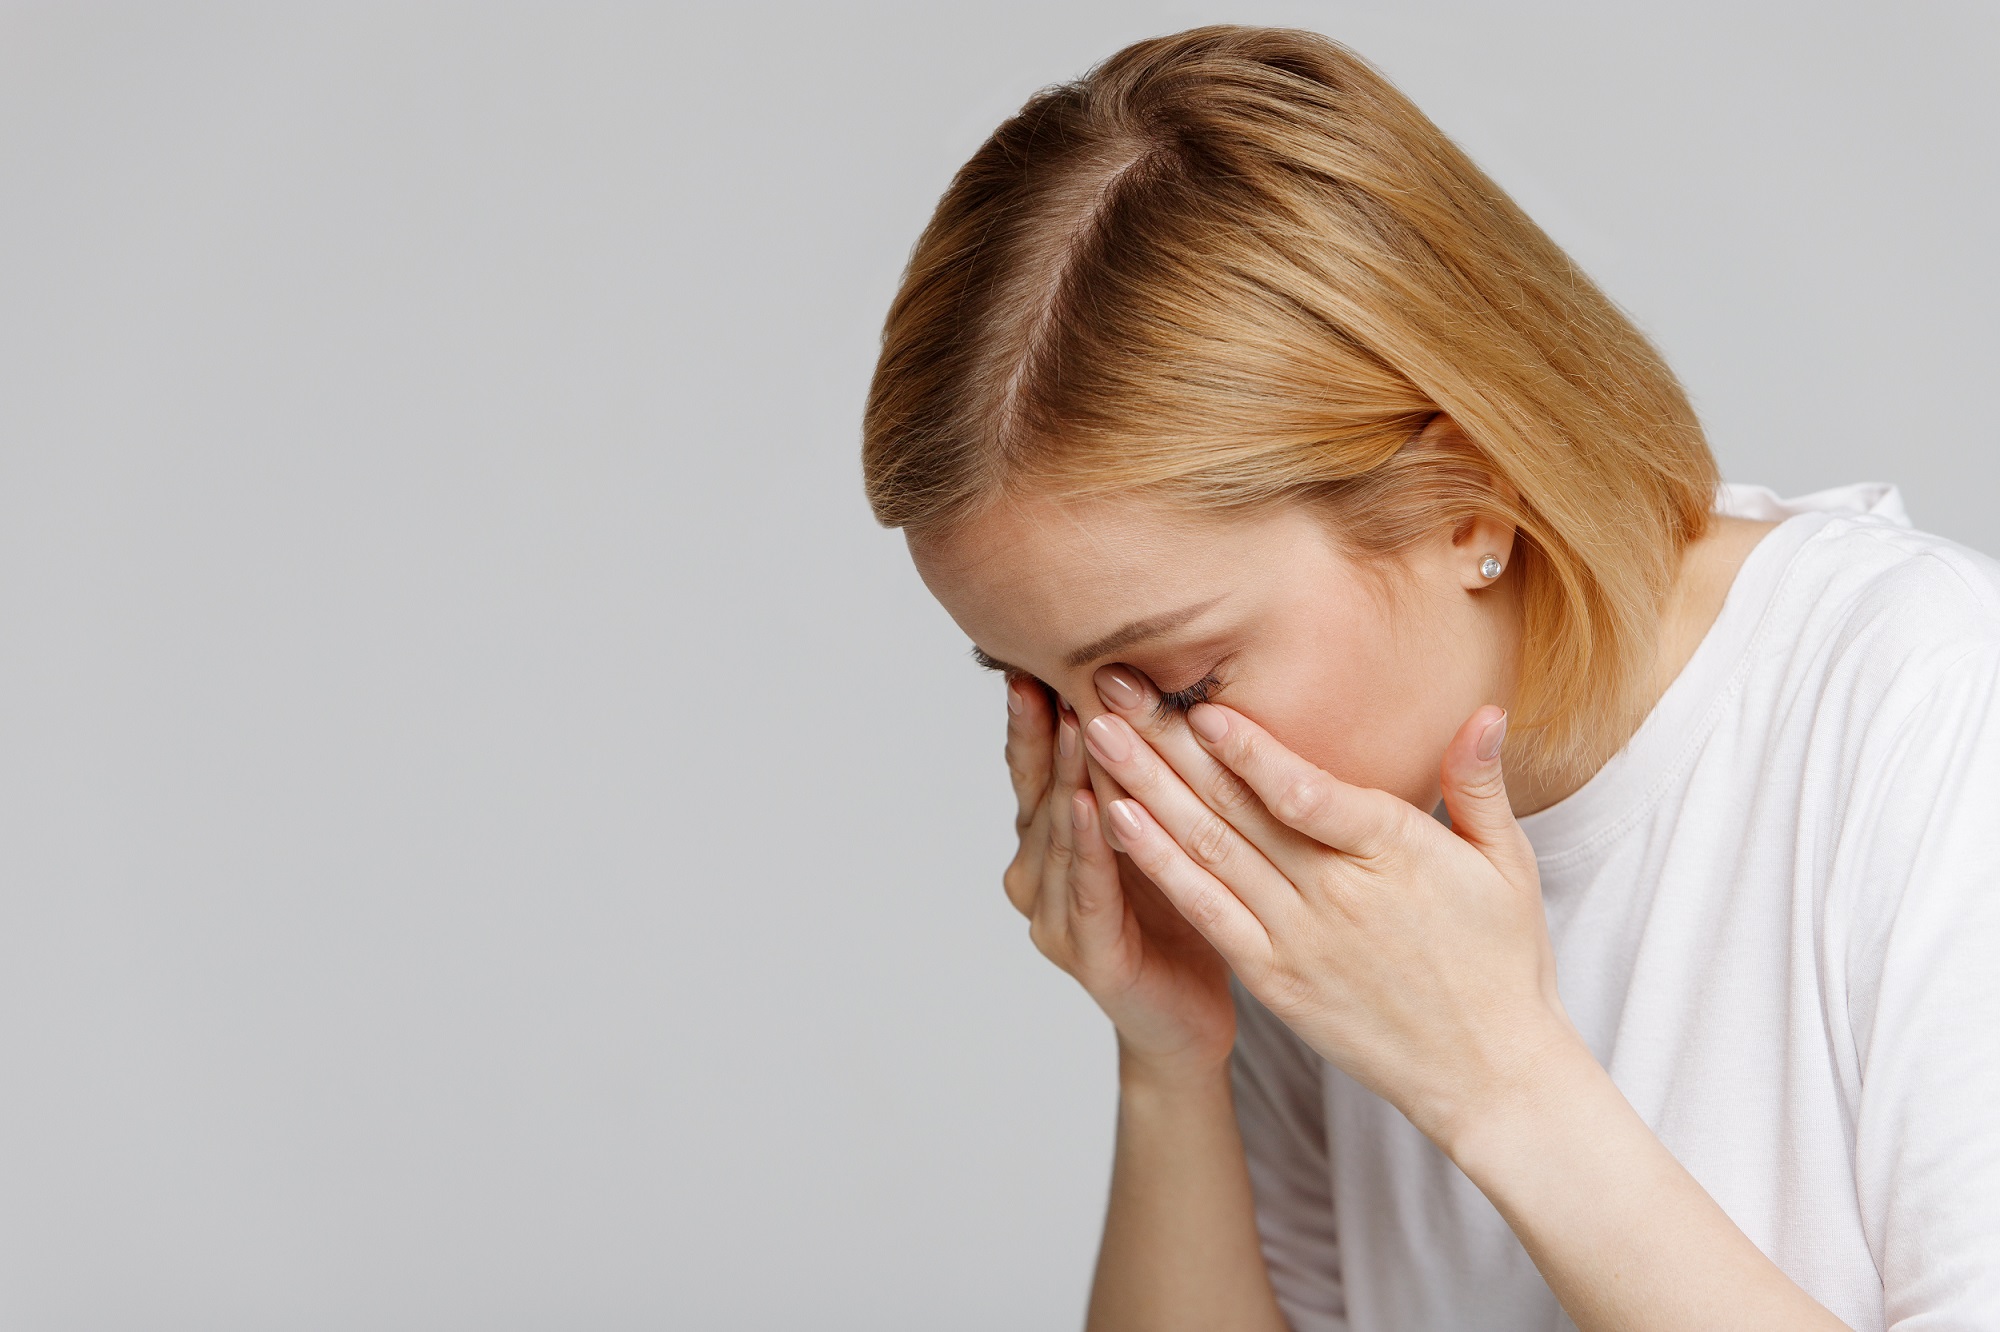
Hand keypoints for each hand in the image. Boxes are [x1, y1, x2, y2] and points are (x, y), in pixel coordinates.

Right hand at [999, 676, 1236, 1082]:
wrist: (1188, 1018)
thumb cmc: (1175, 912)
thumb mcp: (1154, 831)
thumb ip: (1136, 776)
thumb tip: (1148, 686)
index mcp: (1049, 842)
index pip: (1034, 768)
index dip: (1029, 718)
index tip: (1028, 661)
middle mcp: (1037, 875)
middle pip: (1038, 792)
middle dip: (1042, 734)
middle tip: (1042, 675)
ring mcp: (1054, 917)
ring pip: (1058, 835)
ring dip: (1064, 777)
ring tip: (1070, 723)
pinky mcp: (1086, 954)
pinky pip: (1087, 890)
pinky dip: (1086, 847)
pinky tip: (1088, 806)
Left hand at [1079, 665, 1585, 1149]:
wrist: (1487, 1075)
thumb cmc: (1500, 962)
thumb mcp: (1507, 865)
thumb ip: (1479, 783)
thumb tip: (1485, 710)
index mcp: (1394, 852)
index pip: (1305, 790)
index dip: (1246, 746)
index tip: (1194, 701)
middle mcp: (1336, 893)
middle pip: (1238, 806)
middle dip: (1168, 742)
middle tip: (1115, 687)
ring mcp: (1297, 938)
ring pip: (1208, 849)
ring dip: (1146, 789)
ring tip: (1097, 736)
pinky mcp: (1272, 978)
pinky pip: (1205, 911)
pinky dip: (1158, 865)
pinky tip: (1117, 822)